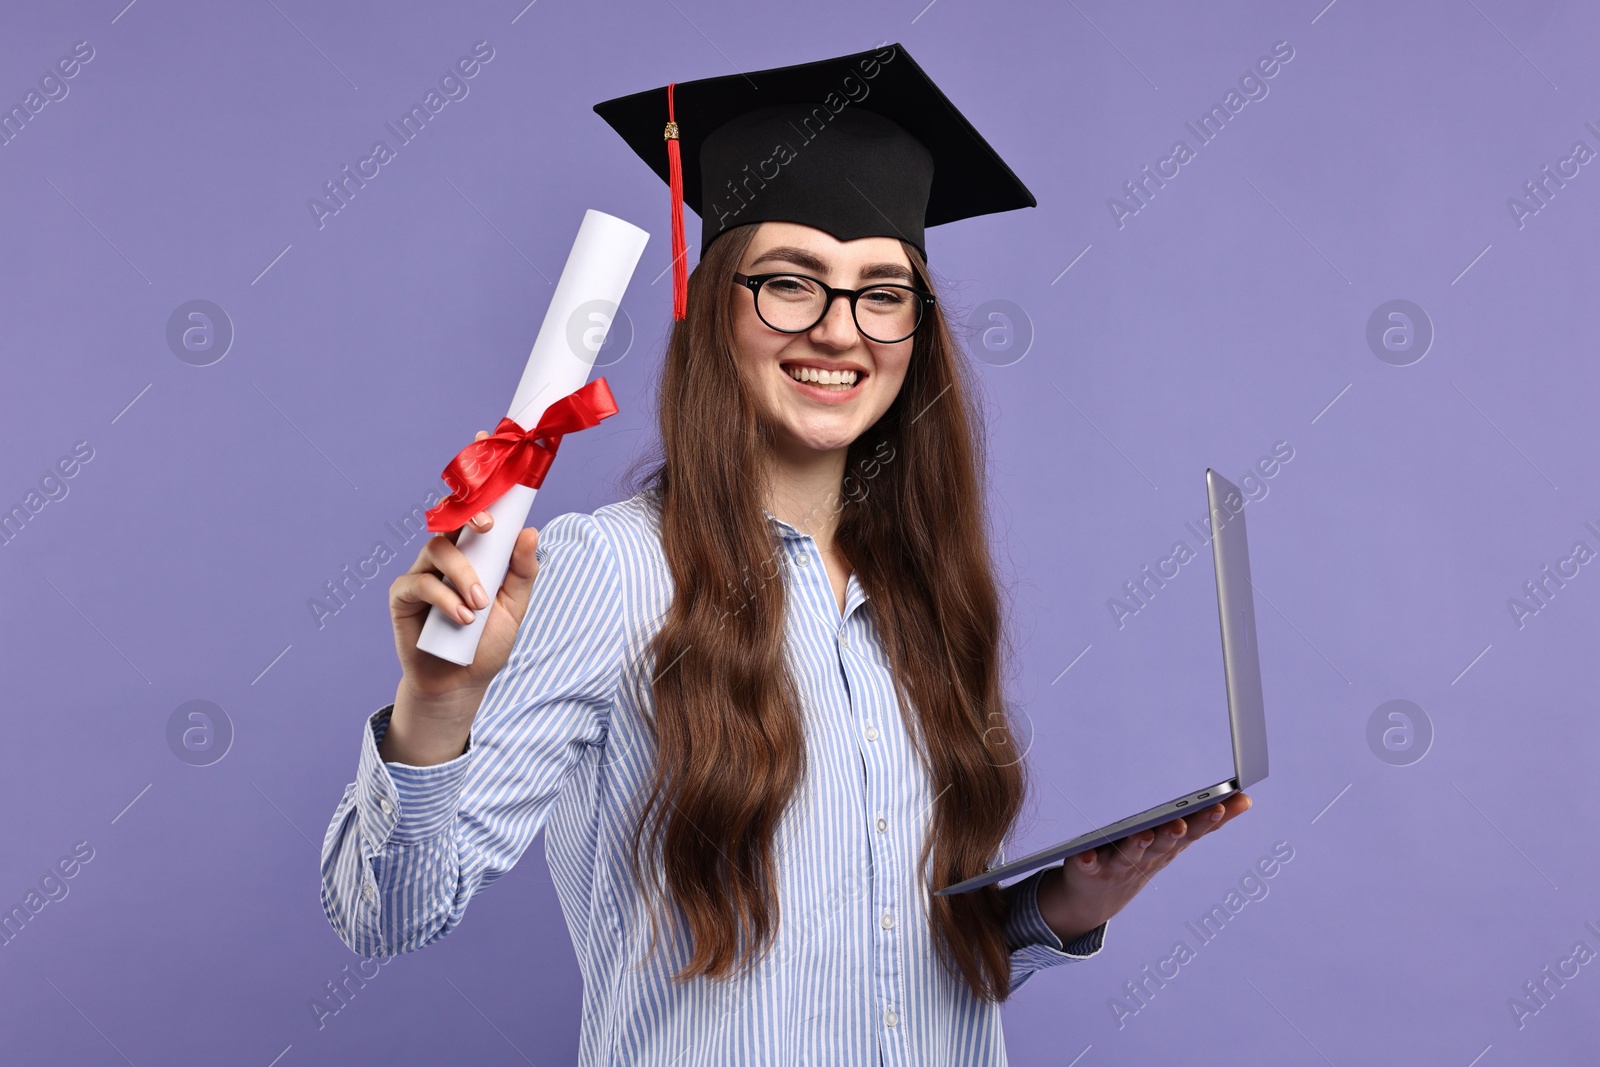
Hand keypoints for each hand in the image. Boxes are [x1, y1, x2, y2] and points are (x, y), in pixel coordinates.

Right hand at [389, 429, 541, 701]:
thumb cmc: (488, 640)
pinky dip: (444, 597)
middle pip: (452, 516)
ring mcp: (423, 571)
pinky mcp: (404, 595)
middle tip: (487, 527)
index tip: (484, 437)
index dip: (480, 472)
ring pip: (439, 549)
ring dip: (463, 576)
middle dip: (469, 513)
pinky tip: (461, 618)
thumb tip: (528, 530)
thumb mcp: (515, 605)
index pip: (478, 504)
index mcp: (476, 548)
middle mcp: (448, 552)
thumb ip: (522, 570)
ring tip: (479, 607)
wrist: (460, 682)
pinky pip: (420, 583)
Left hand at [1035, 792, 1251, 943]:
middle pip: (1162, 844)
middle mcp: (1146, 858)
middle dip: (1173, 834)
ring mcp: (1118, 866)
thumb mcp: (1174, 840)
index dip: (1209, 820)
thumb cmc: (1141, 859)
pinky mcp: (1088, 871)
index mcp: (1167, 847)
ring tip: (1144, 833)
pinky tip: (1084, 856)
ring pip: (1130, 855)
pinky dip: (1086, 861)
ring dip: (1137, 845)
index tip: (1226, 804)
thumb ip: (1204, 820)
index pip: (1192, 832)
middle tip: (1182, 823)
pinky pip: (1087, 866)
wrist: (1095, 900)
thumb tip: (1244, 797)